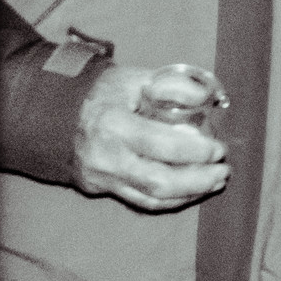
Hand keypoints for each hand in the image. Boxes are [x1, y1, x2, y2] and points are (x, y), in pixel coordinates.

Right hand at [73, 65, 229, 211]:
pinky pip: (139, 201)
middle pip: (158, 182)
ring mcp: (101, 178)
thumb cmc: (105, 92)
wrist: (57, 115)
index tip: (219, 148)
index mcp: (114, 125)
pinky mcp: (101, 189)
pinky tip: (191, 192)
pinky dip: (169, 201)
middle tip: (223, 171)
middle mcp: (106, 158)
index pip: (162, 145)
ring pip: (150, 199)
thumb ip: (173, 86)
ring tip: (215, 182)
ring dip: (188, 195)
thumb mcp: (136, 78)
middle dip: (198, 181)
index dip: (196, 151)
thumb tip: (208, 98)